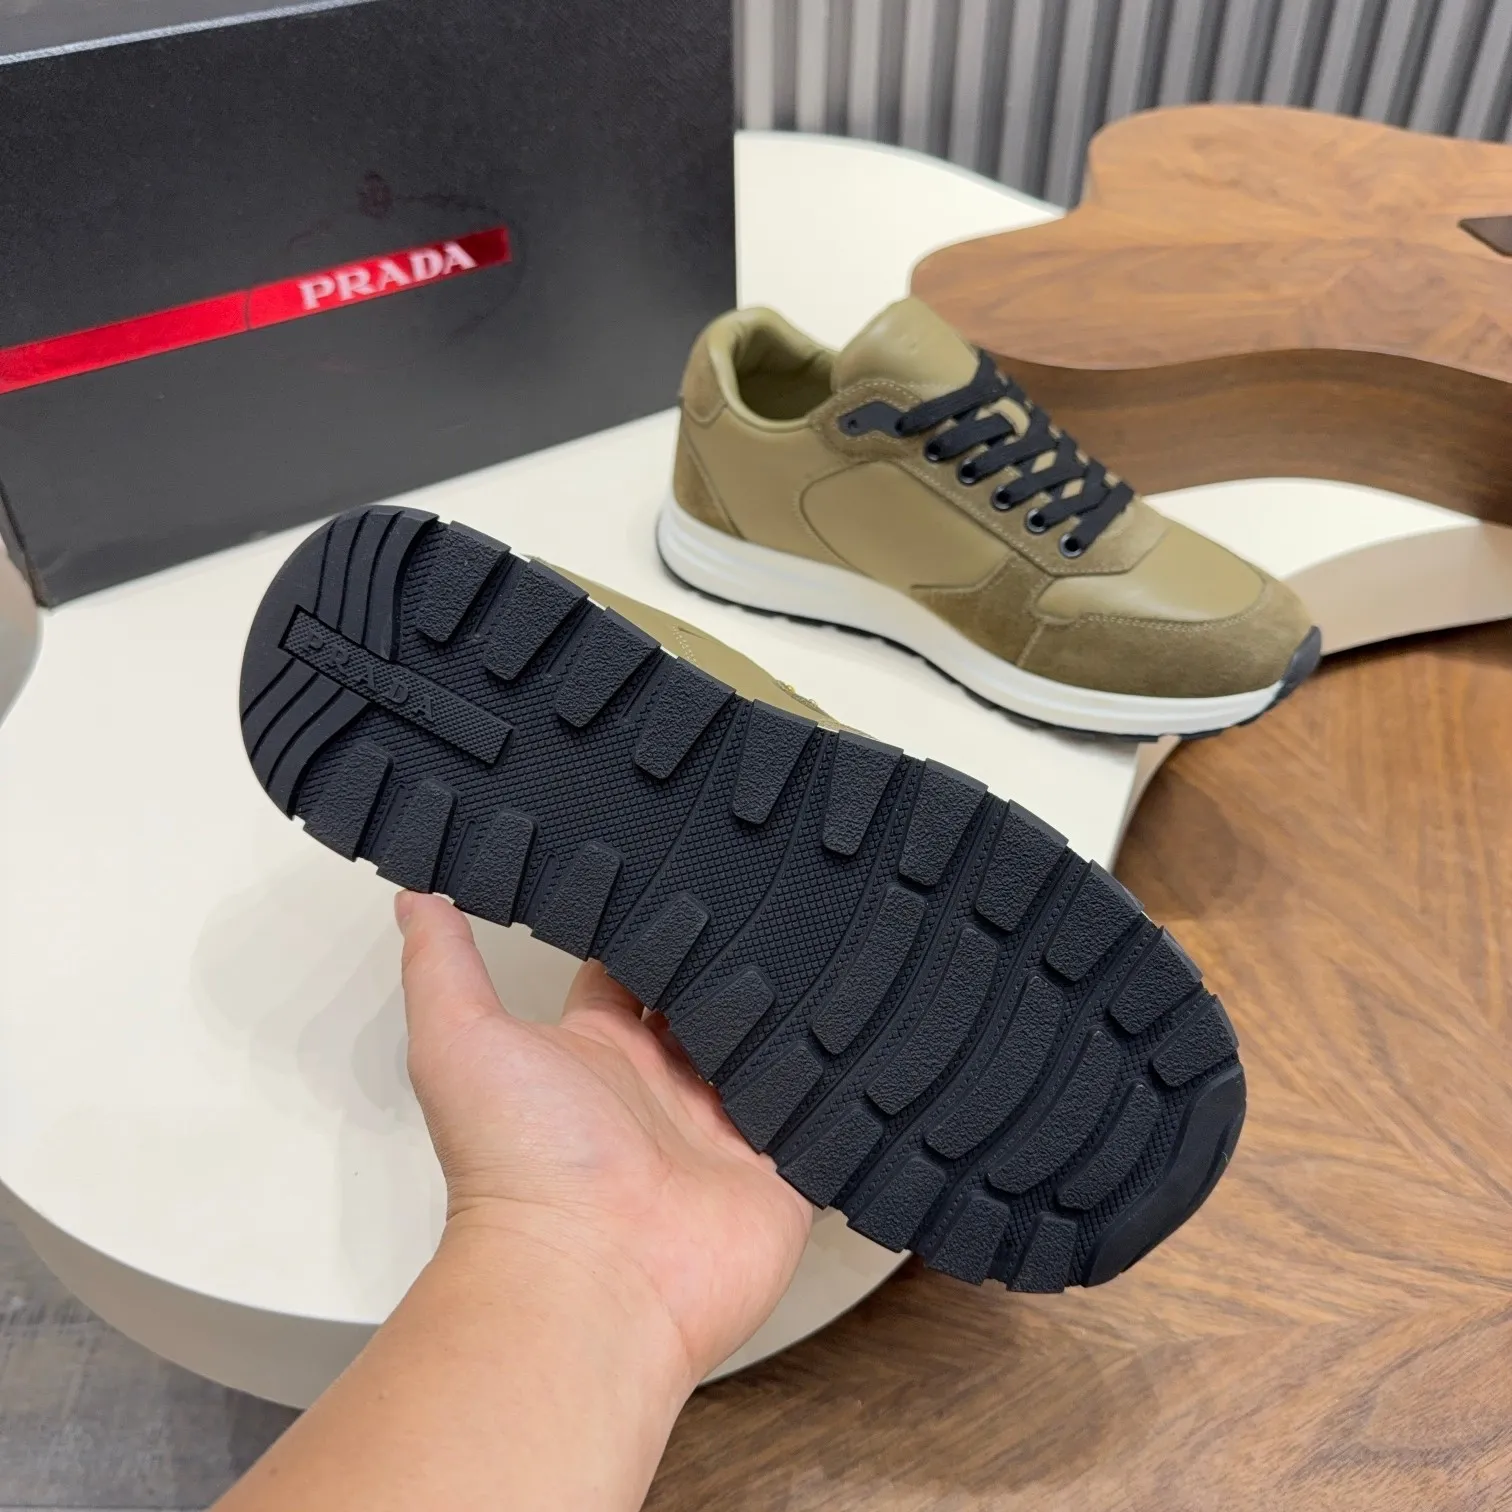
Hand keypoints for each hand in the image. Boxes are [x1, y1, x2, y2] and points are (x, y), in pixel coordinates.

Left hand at [396, 891, 813, 1391]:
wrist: (590, 1282)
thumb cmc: (520, 1174)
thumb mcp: (461, 1041)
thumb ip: (442, 965)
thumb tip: (415, 901)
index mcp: (595, 1055)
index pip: (629, 975)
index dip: (649, 929)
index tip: (674, 876)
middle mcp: (657, 1091)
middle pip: (704, 1009)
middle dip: (728, 965)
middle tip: (764, 902)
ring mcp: (718, 1134)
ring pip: (764, 1056)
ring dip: (784, 1017)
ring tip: (819, 950)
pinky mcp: (775, 1173)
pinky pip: (814, 1122)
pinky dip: (832, 1090)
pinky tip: (853, 1040)